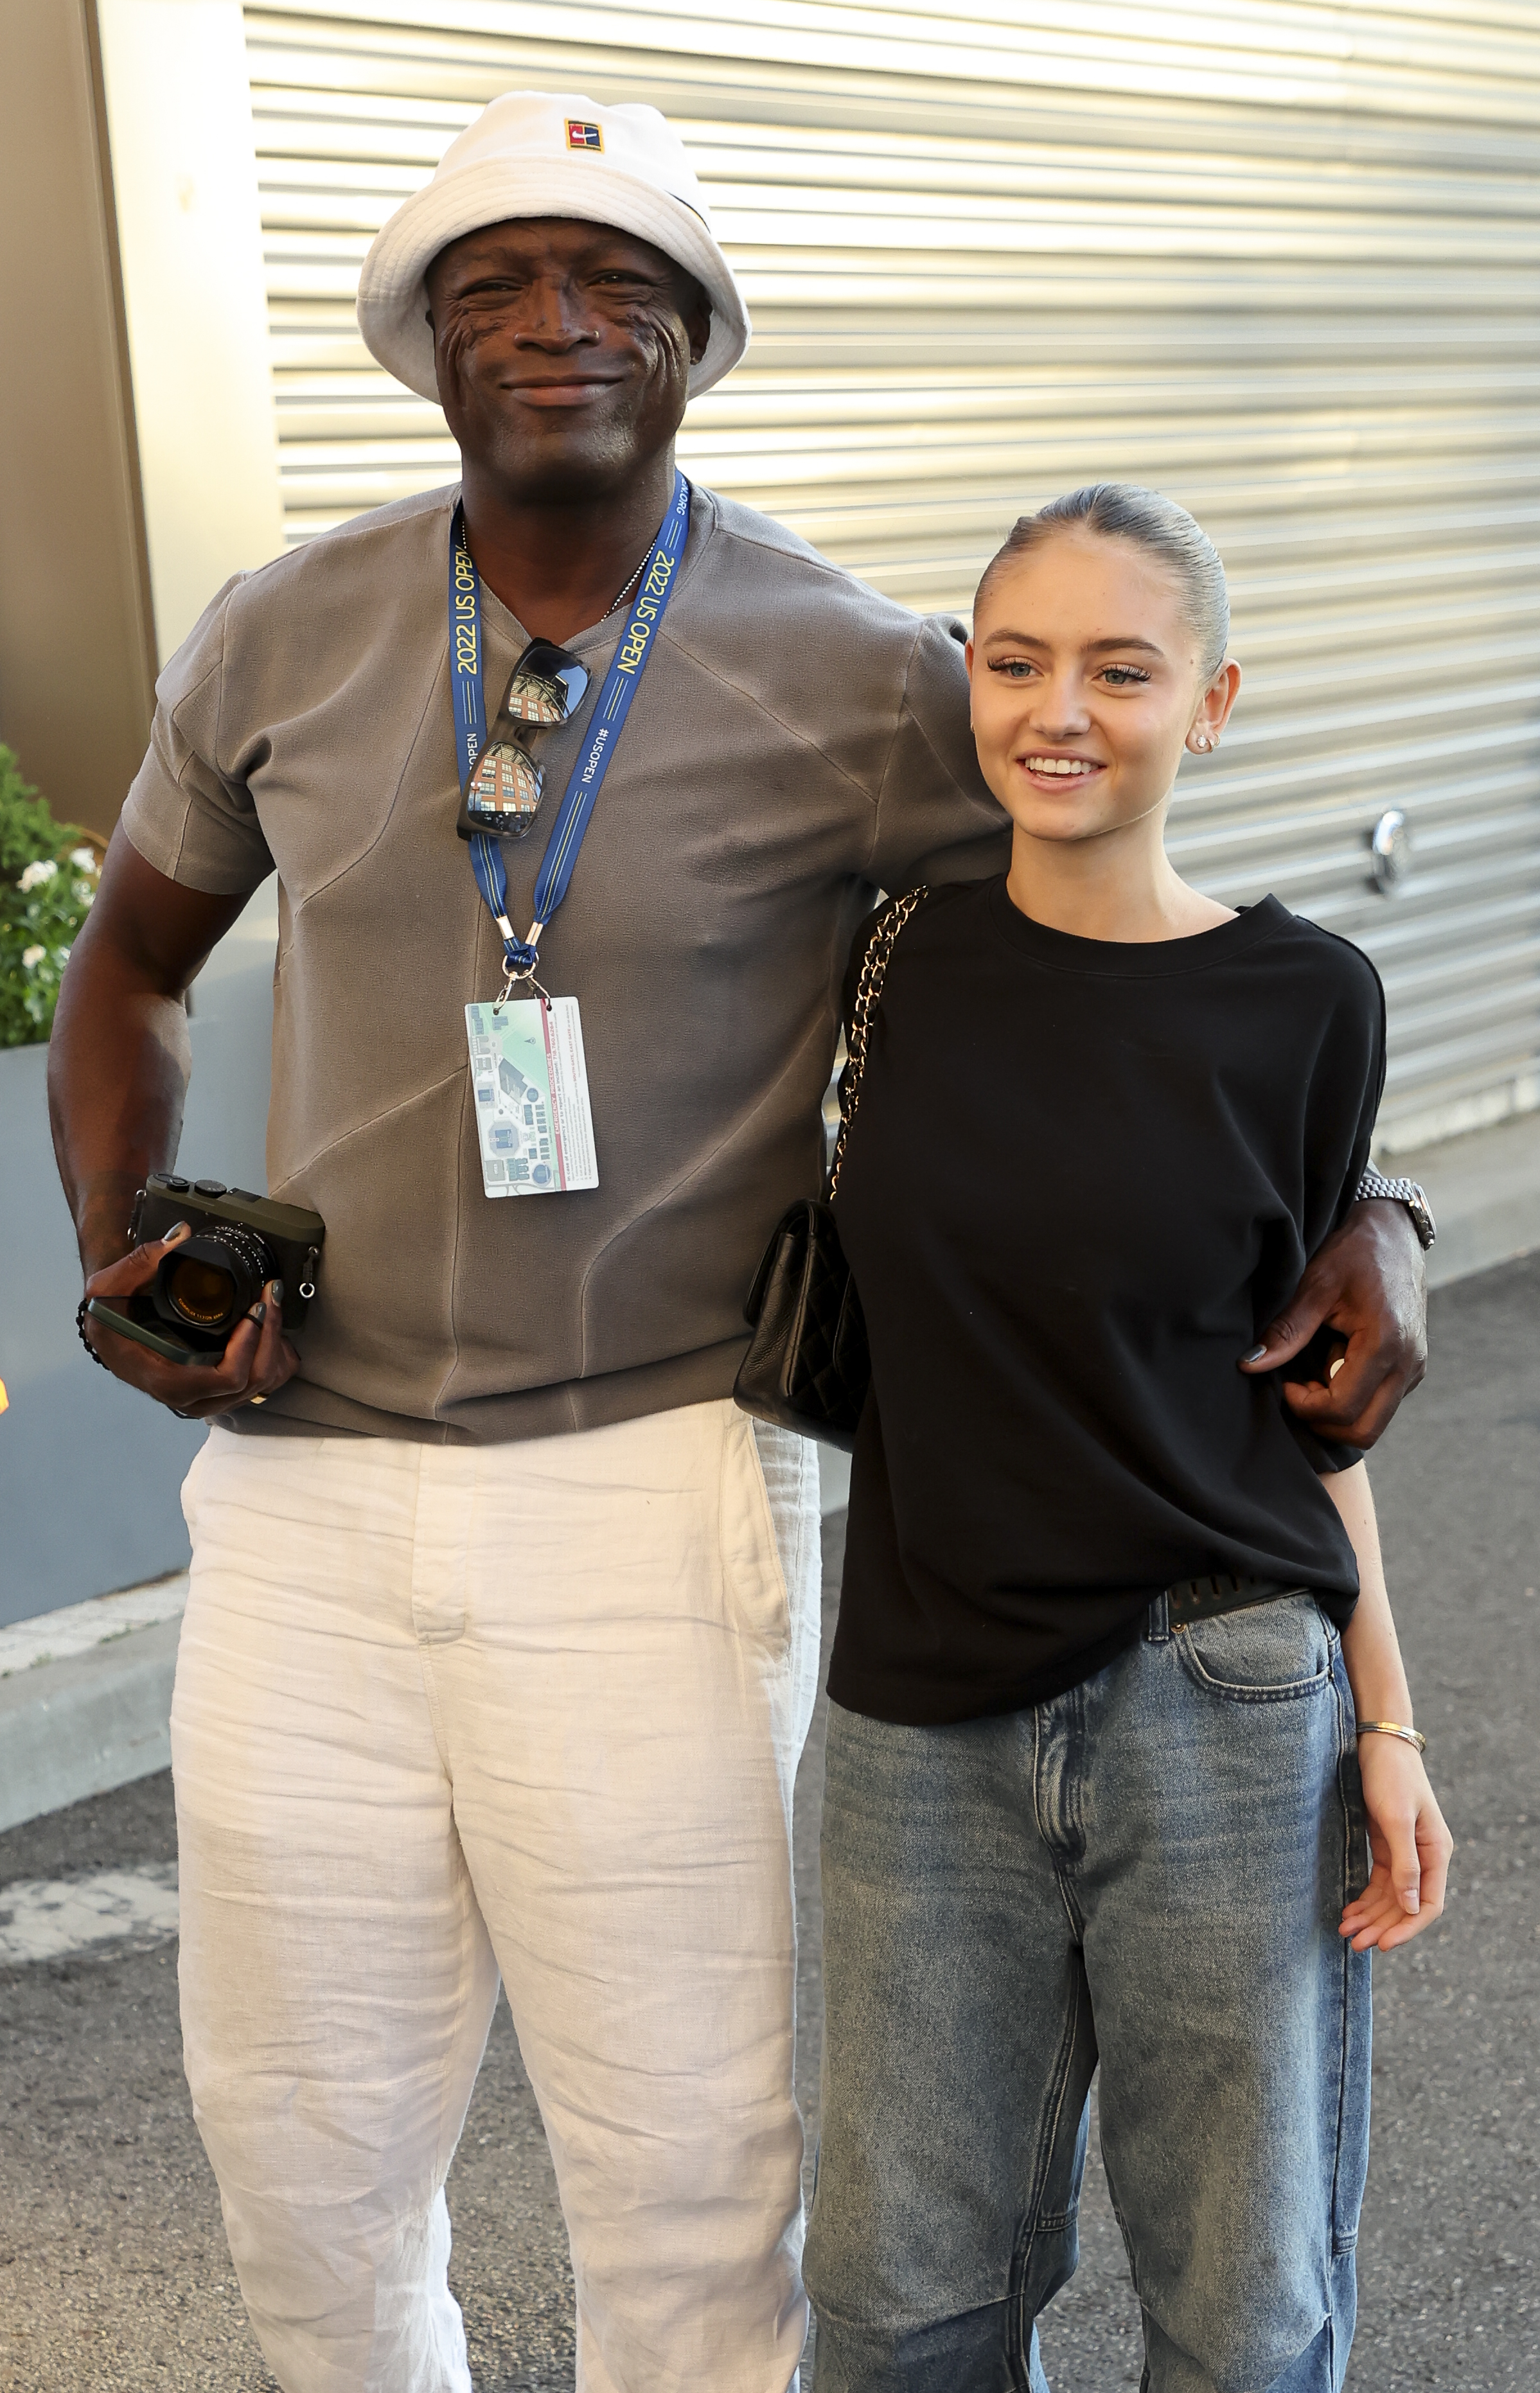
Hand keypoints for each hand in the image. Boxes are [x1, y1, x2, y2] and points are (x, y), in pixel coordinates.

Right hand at [80, 1221, 298, 1418]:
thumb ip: (141, 1261)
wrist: (111, 1327)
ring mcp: (205, 1396)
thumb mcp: (108, 1286)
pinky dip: (275, 1360)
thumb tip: (180, 1236)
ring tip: (274, 1307)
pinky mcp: (217, 1389)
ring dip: (275, 1348)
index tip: (254, 1310)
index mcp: (165, 1379)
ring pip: (260, 1386)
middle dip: (269, 1339)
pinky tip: (272, 1331)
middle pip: (251, 1382)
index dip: (248, 1346)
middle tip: (271, 1298)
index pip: (224, 1378)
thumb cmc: (109, 1312)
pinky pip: (260, 1385)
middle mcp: (189, 1397)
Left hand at [1238, 1199, 1425, 1446]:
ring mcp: (1414, 1368)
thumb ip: (1286, 1330)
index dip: (1305, 1407)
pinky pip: (1380, 1404)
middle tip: (1296, 1391)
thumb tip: (1249, 1365)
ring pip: (1373, 1423)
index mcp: (1386, 1342)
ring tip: (1314, 1374)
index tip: (1285, 1384)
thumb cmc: (1356, 1253)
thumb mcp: (1316, 1285)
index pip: (1343, 1408)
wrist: (1396, 1234)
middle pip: (1364, 1431)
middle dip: (1322, 1422)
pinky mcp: (1412, 1369)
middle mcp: (1409, 1363)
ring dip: (1337, 1411)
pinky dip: (1352, 1399)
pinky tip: (1333, 1365)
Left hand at [1339, 1735, 1452, 1952]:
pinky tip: (1350, 1911)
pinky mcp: (1387, 1845)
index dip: (1407, 1928)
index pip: (1427, 1904)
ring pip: (1391, 1897)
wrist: (1378, 1744)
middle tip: (1354, 1943)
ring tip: (1346, 1931)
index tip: (1383, 1945)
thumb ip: (1406, 1863)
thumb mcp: (1397, 1819)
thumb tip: (1410, 1907)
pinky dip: (1366, 1898)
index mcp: (1436, 1852)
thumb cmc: (1392, 1776)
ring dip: (1371, 1916)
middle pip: (1405, 1905)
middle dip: (1382, 1926)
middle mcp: (1425, 1857)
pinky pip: (1380, 1882)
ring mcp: (1405, 1852)